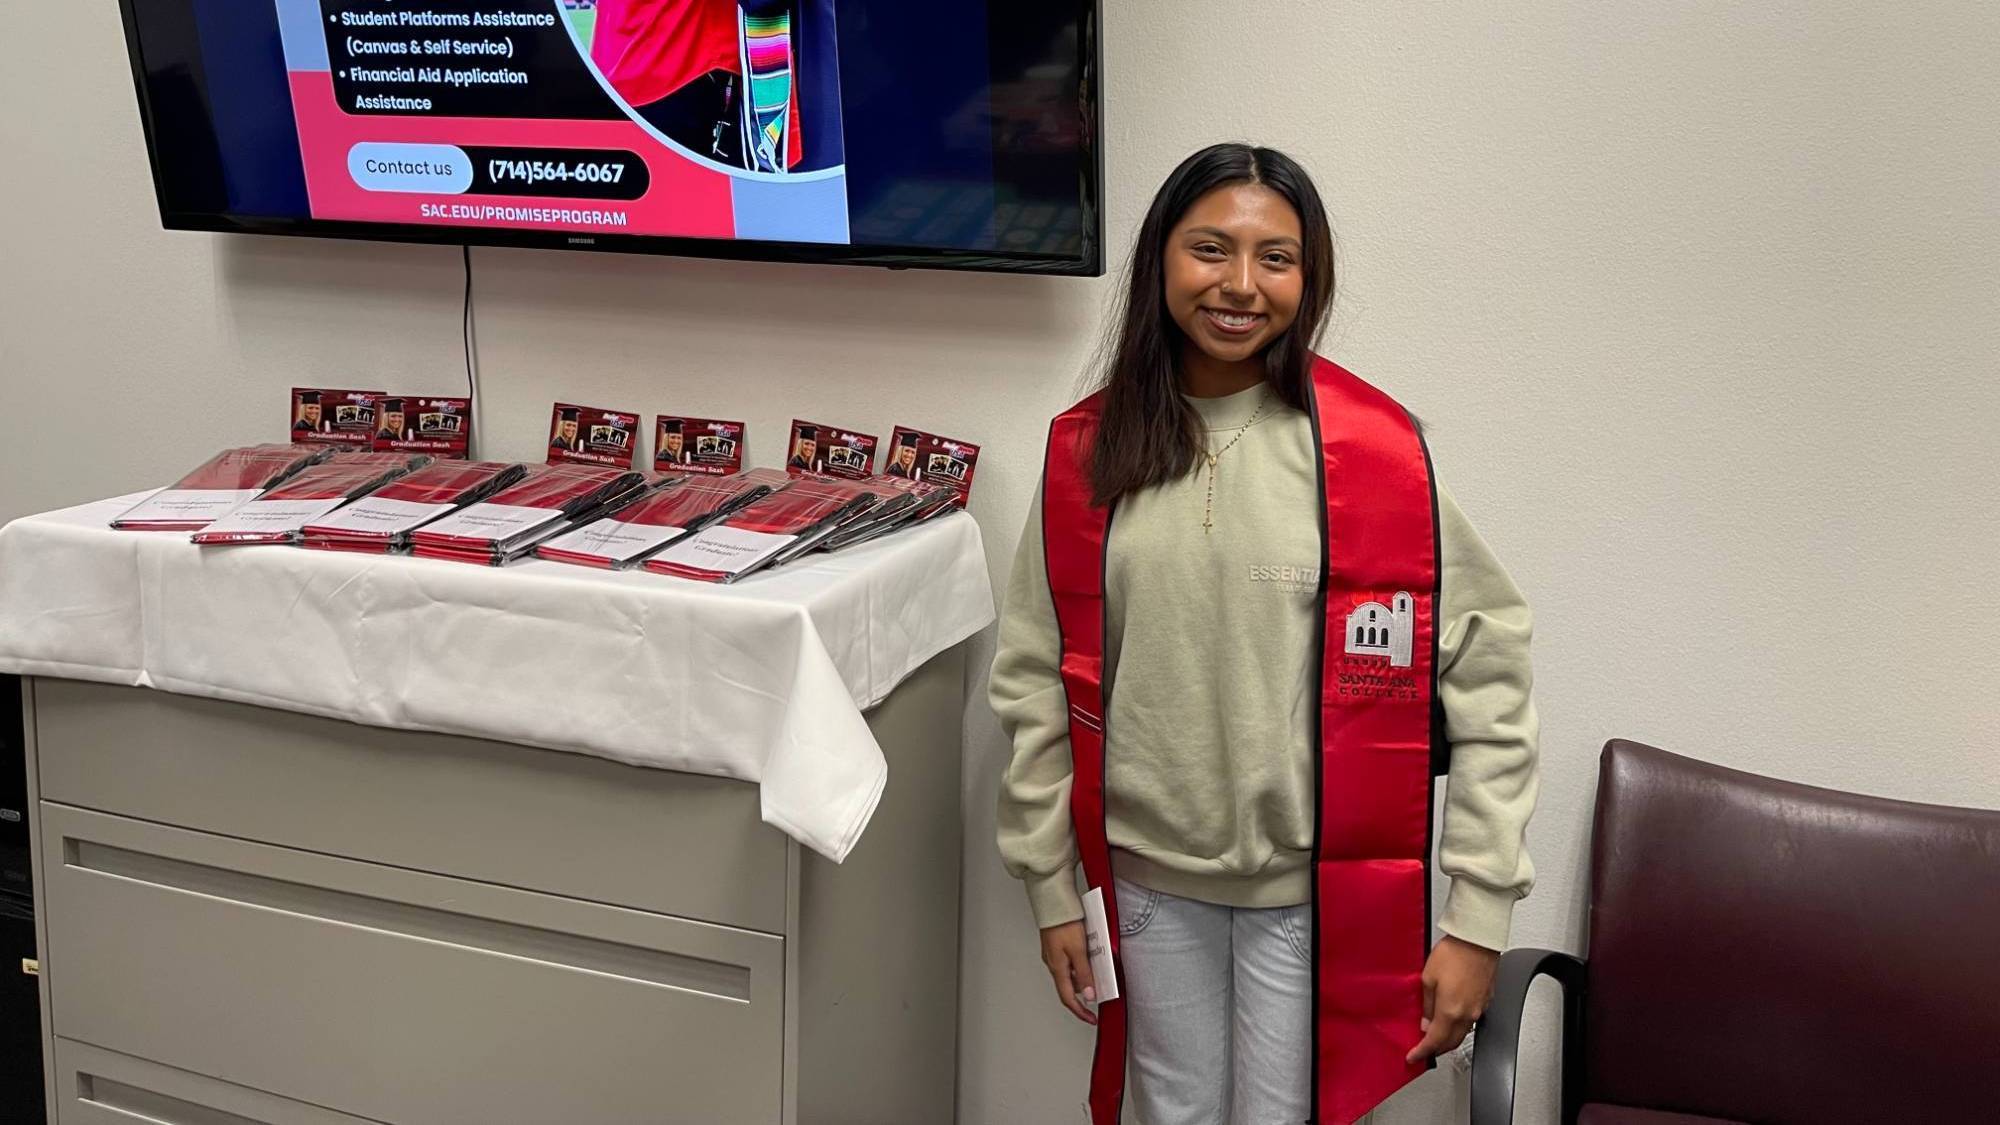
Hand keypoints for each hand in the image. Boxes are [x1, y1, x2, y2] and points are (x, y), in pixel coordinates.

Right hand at [1040, 921, 1098, 1025]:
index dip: (1080, 1012)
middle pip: (1069, 987)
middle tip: (1100, 992)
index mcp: (1057, 968)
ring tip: (1099, 969)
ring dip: (1084, 975)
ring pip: (1070, 973)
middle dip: (1085, 992)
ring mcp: (1054, 955)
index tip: (1091, 1019)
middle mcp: (1053, 964)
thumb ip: (1084, 974)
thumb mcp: (1079, 950)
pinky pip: (1069, 961)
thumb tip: (1089, 996)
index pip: (1068, 999)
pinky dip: (1080, 964)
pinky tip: (1090, 955)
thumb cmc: (1064, 923)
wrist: (1053, 903)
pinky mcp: (1056, 945)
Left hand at [1406, 935, 1498, 1063]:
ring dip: (1448, 1038)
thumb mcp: (1428, 978)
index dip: (1422, 1052)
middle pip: (1451, 1043)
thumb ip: (1427, 1005)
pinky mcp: (1485, 1001)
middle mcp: (1467, 1014)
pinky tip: (1451, 1018)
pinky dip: (1458, 1026)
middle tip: (1423, 1049)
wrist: (1478, 940)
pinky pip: (1470, 1021)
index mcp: (1450, 1011)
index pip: (1434, 1042)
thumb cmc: (1454, 953)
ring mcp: (1478, 1009)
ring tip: (1434, 1034)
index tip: (1414, 1057)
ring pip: (1462, 1034)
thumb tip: (1425, 1022)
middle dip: (1436, 1049)